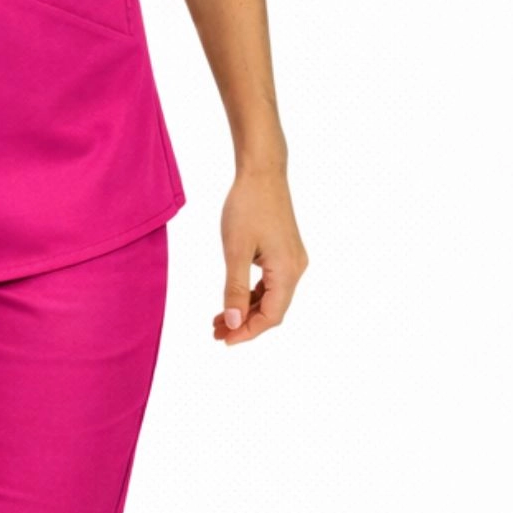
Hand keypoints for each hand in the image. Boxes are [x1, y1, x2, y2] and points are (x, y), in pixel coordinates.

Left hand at [214, 163, 307, 344]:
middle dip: (244, 323)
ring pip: (270, 297)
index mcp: (288, 270)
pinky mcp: (284, 252)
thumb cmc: (248, 206)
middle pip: (273, 309)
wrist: (262, 172)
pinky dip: (251, 293)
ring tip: (218, 320)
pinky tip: (232, 299)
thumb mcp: (235, 250)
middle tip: (216, 333)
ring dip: (246, 310)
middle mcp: (296, 268)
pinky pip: (270, 282)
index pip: (272, 315)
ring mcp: (292, 260)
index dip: (248, 331)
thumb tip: (232, 322)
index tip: (224, 339)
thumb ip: (234, 288)